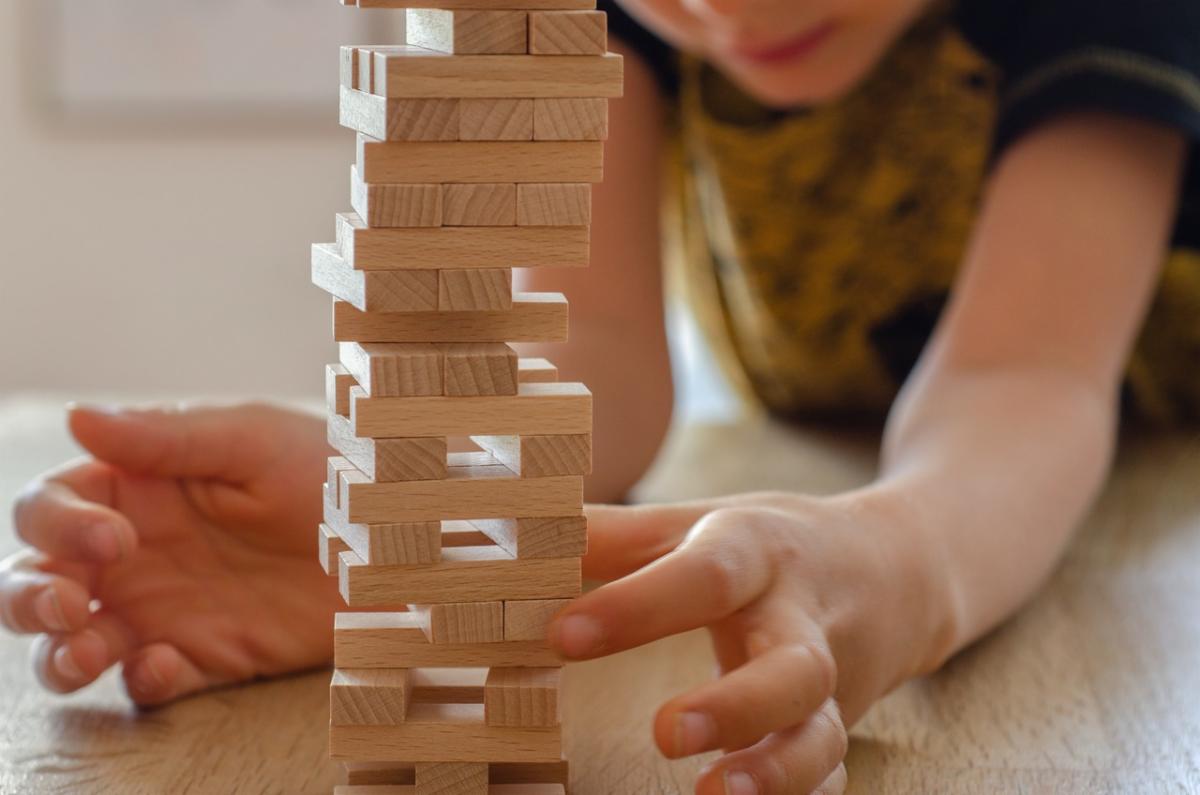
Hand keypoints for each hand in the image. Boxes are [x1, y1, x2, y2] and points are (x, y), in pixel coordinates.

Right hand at [2, 402, 337, 705]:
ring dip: (61, 655)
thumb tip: (76, 417)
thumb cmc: (327, 467)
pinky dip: (141, 681)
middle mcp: (136, 552)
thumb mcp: (251, 441)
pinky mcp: (207, 655)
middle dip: (29, 597)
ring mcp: (166, 608)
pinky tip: (163, 666)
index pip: (52, 508)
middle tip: (66, 606)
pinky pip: (149, 680)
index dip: (58, 526)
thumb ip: (165, 438)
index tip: (112, 539)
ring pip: (77, 641)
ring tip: (86, 653)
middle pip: (39, 579)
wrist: (396, 533)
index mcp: (136, 489)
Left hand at [551, 492, 948, 794]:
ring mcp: (831, 679)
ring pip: (822, 732)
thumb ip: (614, 534)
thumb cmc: (772, 543)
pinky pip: (832, 772)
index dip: (635, 606)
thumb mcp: (699, 521)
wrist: (896, 566)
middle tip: (664, 734)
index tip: (562, 636)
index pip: (705, 574)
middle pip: (792, 663)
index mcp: (758, 551)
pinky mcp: (841, 725)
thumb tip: (520, 534)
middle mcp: (801, 617)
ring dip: (776, 772)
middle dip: (736, 703)